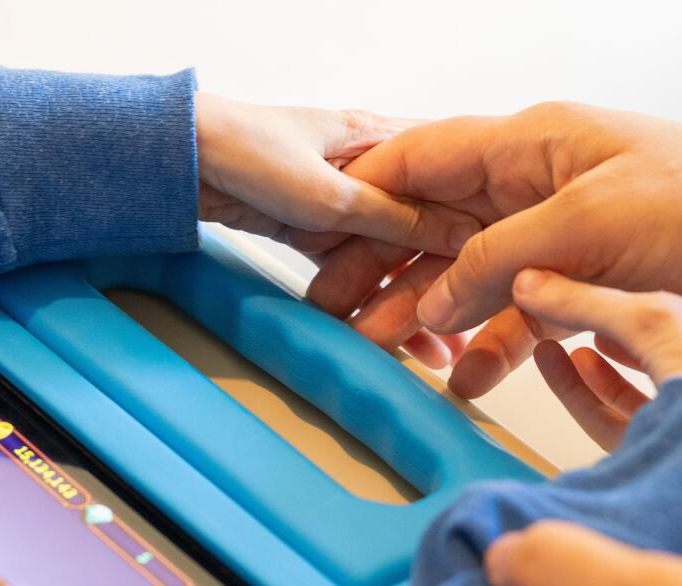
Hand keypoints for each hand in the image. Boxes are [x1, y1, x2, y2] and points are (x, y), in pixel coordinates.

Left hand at [194, 92, 480, 364]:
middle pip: (423, 228)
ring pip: (390, 255)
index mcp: (382, 137)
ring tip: (433, 352)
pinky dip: (369, 299)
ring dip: (409, 301)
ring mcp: (341, 199)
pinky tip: (386, 333)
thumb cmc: (247, 152)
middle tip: (468, 332)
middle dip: (446, 282)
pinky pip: (353, 267)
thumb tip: (462, 232)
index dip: (478, 223)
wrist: (177, 161)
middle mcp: (370, 168)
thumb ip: (397, 215)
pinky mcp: (312, 225)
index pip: (450, 179)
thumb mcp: (334, 192)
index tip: (504, 265)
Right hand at [316, 99, 681, 395]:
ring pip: (468, 279)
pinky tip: (468, 380)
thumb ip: (496, 261)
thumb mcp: (588, 221)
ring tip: (384, 354)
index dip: (362, 198)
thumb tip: (430, 303)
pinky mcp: (588, 286)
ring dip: (429, 317)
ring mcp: (557, 240)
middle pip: (430, 228)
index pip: (418, 161)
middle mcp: (532, 190)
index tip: (316, 239)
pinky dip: (492, 348)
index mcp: (526, 147)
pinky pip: (520, 318)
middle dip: (381, 271)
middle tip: (335, 313)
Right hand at [511, 269, 681, 449]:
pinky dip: (588, 403)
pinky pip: (618, 432)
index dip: (657, 307)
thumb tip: (530, 286)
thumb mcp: (654, 319)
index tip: (617, 291)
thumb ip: (590, 301)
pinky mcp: (664, 470)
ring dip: (599, 375)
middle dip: (622, 343)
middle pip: (668, 362)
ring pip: (641, 401)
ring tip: (562, 348)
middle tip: (584, 323)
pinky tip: (567, 376)